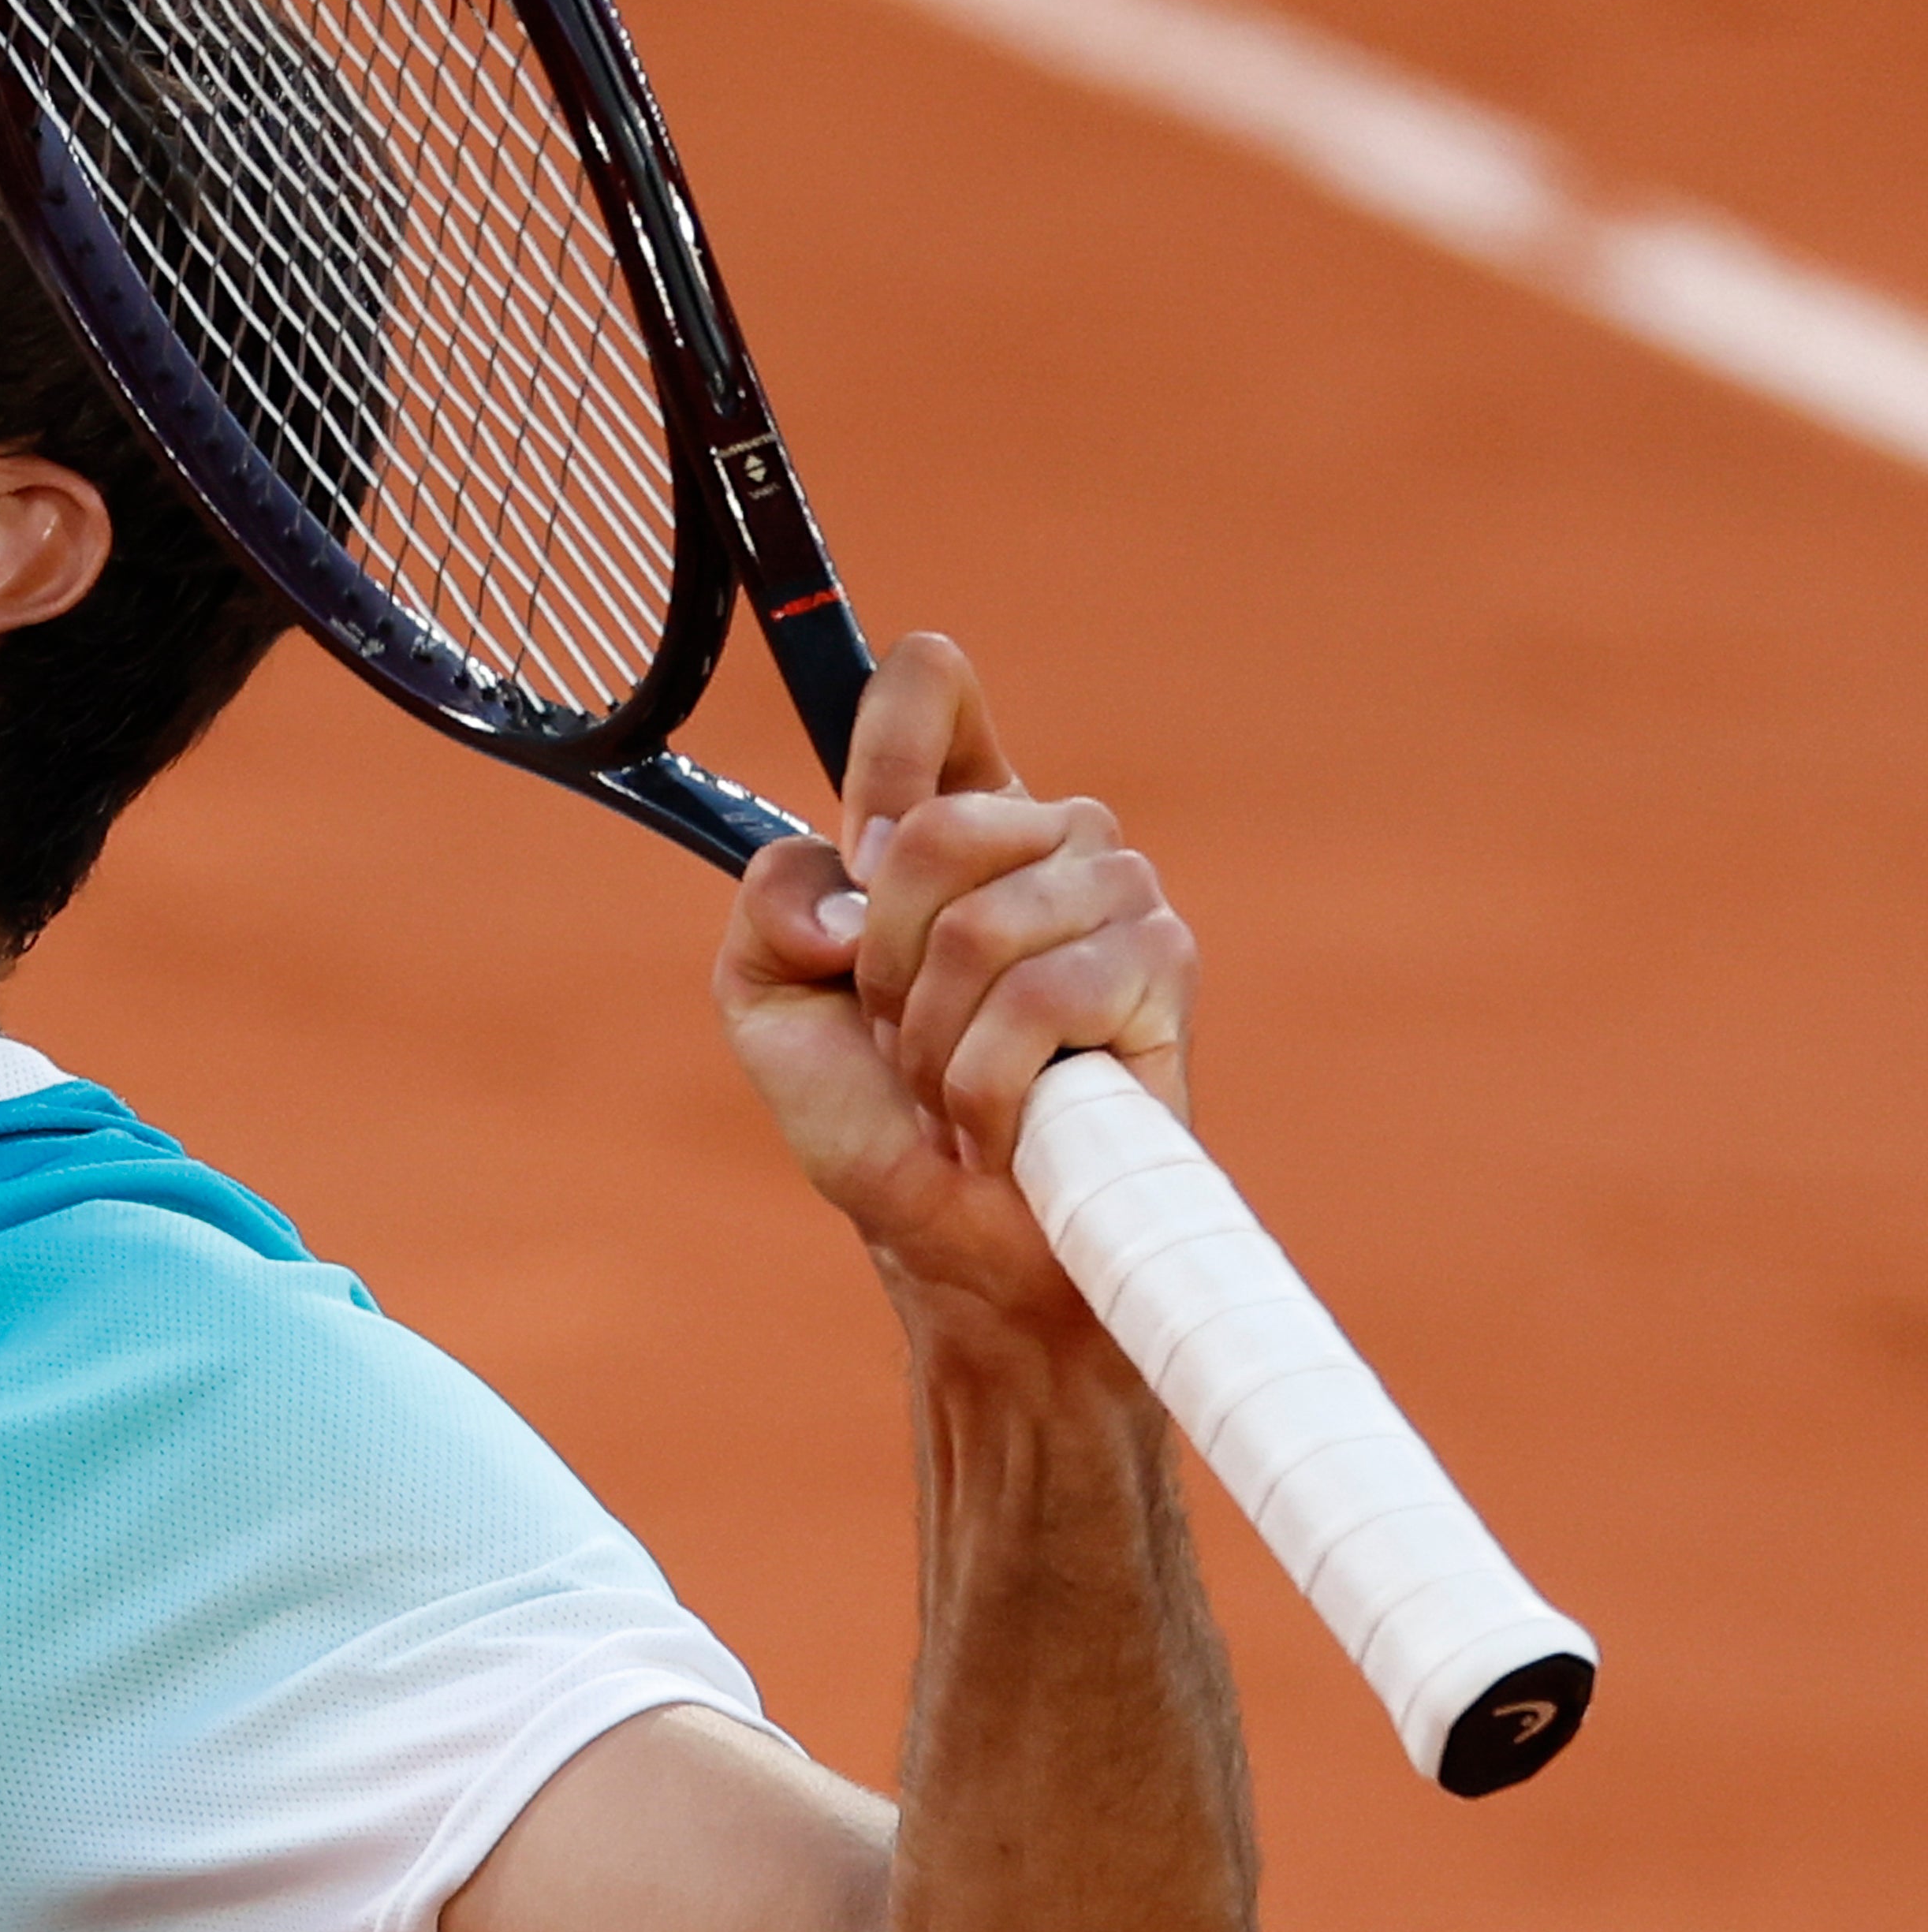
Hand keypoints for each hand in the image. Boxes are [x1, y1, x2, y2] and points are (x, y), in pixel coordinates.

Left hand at [713, 635, 1199, 1334]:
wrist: (949, 1240)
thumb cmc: (872, 1115)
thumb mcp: (768, 997)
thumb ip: (773, 906)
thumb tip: (849, 890)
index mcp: (948, 822)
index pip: (932, 691)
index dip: (890, 731)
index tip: (864, 824)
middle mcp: (1043, 837)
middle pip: (938, 826)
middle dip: (887, 961)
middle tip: (903, 1036)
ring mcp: (1117, 893)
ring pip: (983, 922)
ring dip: (935, 1035)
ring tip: (954, 1086)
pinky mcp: (1163, 967)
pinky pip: (1040, 998)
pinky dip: (985, 1083)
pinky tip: (998, 1122)